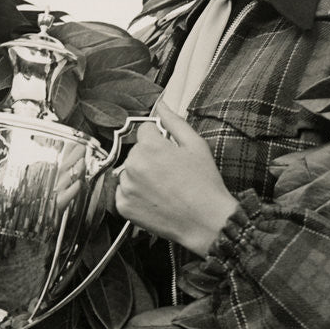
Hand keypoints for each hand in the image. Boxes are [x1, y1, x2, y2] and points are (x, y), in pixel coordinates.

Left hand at [115, 103, 238, 256]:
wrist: (207, 222)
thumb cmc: (205, 184)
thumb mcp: (196, 145)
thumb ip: (175, 122)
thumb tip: (161, 105)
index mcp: (150, 146)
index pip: (144, 131)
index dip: (159, 140)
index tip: (170, 152)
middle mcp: (133, 165)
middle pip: (135, 152)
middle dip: (149, 158)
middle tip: (170, 173)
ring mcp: (126, 187)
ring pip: (128, 172)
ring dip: (140, 176)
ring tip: (163, 188)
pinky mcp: (123, 206)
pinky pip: (122, 192)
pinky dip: (134, 195)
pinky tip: (154, 199)